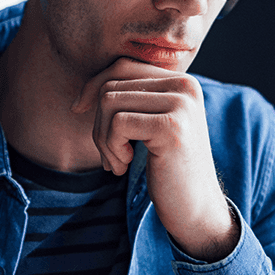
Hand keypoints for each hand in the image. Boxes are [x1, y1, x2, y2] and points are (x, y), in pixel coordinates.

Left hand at [72, 58, 237, 261]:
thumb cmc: (167, 169)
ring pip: (109, 102)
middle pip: (112, 86)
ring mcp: (181, 105)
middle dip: (98, 124)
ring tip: (118, 162)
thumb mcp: (149, 126)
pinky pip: (117, 123)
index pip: (122, 66)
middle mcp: (185, 85)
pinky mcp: (172, 127)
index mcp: (181, 81)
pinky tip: (125, 166)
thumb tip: (85, 92)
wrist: (195, 209)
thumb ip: (130, 100)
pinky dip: (111, 148)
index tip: (78, 109)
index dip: (94, 86)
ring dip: (103, 139)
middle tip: (111, 156)